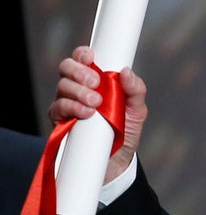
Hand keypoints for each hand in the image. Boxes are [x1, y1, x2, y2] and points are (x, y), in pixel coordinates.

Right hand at [48, 45, 147, 182]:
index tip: (91, 57)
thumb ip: (135, 90)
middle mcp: (78, 89)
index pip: (83, 59)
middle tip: (96, 83)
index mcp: (96, 80)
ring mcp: (67, 104)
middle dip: (79, 72)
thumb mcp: (137, 110)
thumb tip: (126, 71)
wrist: (118, 160)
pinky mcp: (61, 122)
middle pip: (67, 68)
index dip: (83, 54)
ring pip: (62, 87)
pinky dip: (72, 108)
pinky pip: (58, 109)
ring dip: (78, 91)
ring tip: (96, 103)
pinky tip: (86, 113)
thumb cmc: (126, 129)